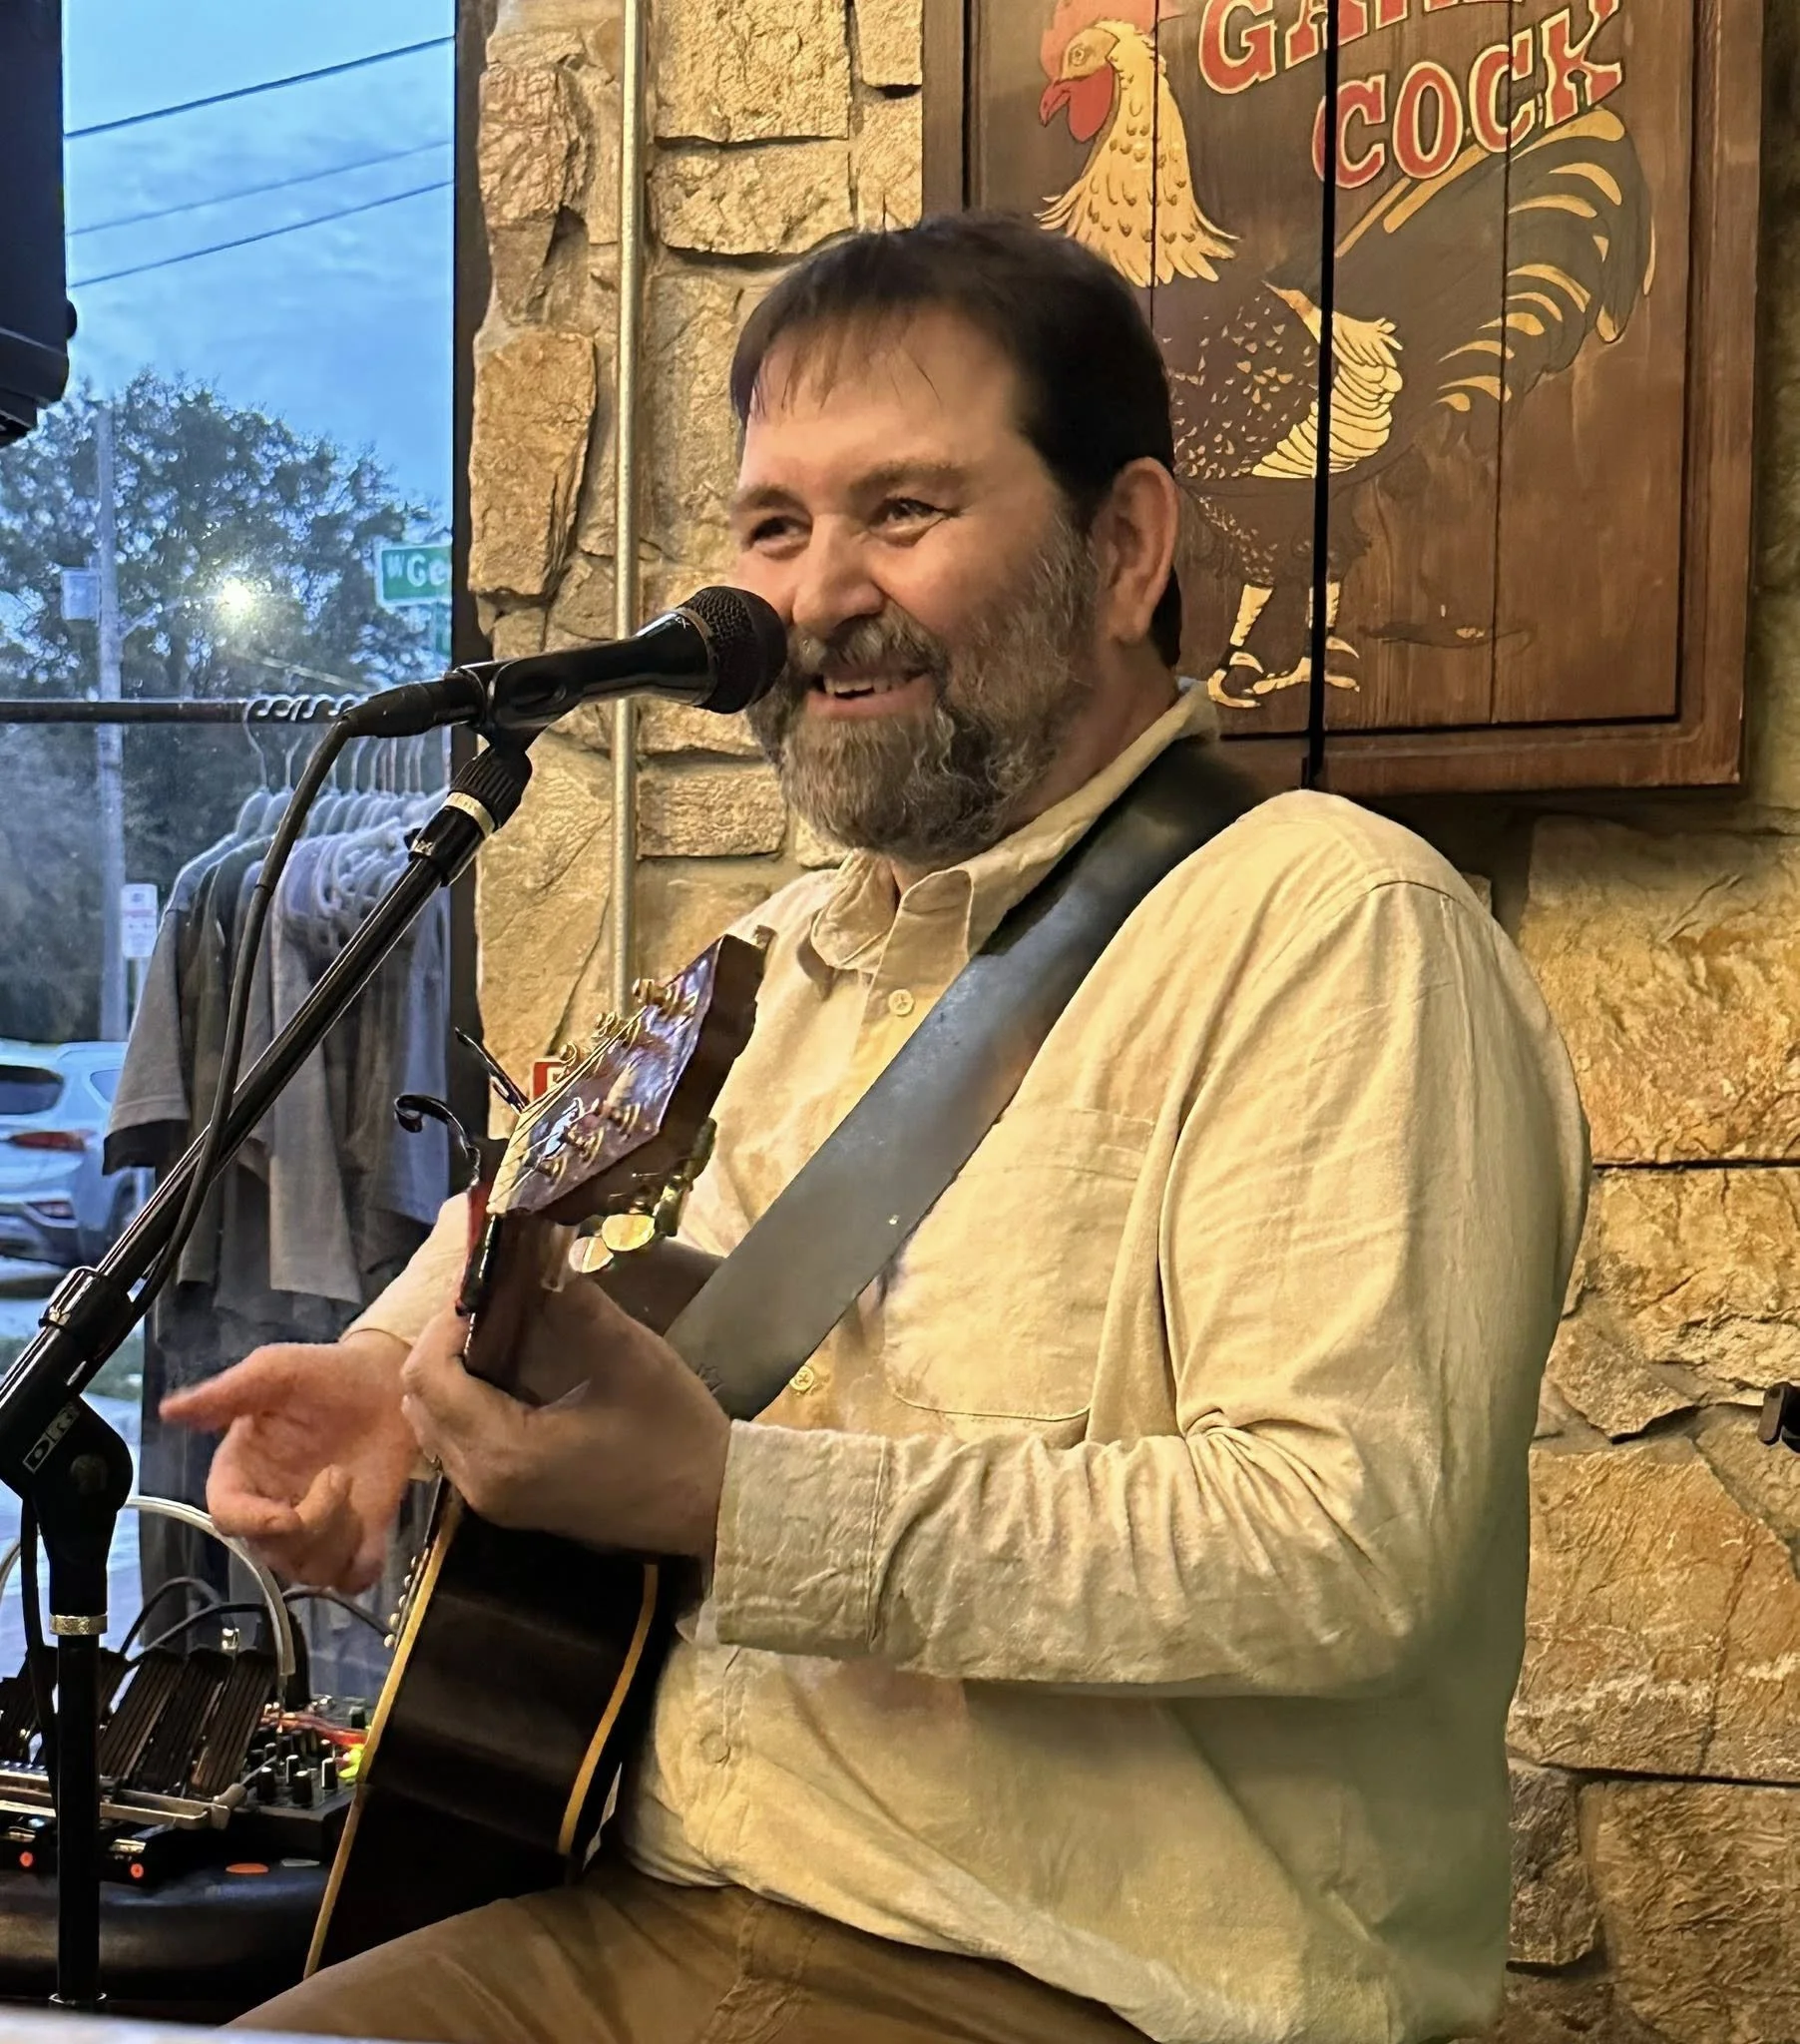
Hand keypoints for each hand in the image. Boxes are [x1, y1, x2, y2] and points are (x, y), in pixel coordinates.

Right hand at [160, 1331, 417, 1592]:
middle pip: (273, 1553)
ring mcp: (315, 1530)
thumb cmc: (324, 1375)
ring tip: (354, 1486)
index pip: (227, 1518)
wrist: (387, 1380)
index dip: (252, 1524)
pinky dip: (363, 1562)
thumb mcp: (274, 1372)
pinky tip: (371, 1525)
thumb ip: (225, 1395)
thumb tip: (168, 1410)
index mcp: (242, 1475)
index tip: (286, 1517)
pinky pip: (351, 1579)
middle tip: (339, 1473)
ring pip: (311, 1572)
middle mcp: (271, 1510)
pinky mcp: (358, 1539)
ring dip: (338, 1538)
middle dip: (311, 1522)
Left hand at [399, 1282, 729, 1563]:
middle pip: (418, 1402)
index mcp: (505, 1450)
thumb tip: (540, 1256)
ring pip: (431, 1426)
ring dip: (449, 1376)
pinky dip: (463, 1405)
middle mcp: (482, 1483)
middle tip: (487, 1306)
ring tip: (495, 1335)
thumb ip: (577, 1305)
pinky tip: (507, 1375)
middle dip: (441, 1346)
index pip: (429, 1377)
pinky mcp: (506, 1504)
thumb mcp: (631, 1357)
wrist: (712, 1506)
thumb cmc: (676, 1433)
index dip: (444, 1324)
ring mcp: (491, 1501)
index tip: (484, 1290)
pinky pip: (455, 1446)